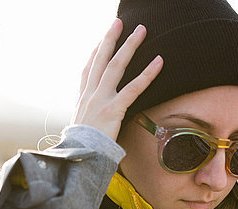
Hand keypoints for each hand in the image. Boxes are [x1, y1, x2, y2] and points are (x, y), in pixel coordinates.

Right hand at [71, 19, 163, 140]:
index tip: (102, 40)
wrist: (78, 158)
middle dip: (111, 39)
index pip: (88, 70)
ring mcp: (101, 100)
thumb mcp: (80, 130)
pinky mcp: (114, 109)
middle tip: (119, 22)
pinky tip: (158, 62)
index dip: (95, 53)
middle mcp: (90, 95)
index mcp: (83, 99)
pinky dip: (147, 74)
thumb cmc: (81, 149)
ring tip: (142, 31)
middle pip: (100, 60)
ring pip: (116, 66)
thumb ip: (87, 120)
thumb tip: (90, 120)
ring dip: (130, 46)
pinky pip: (134, 88)